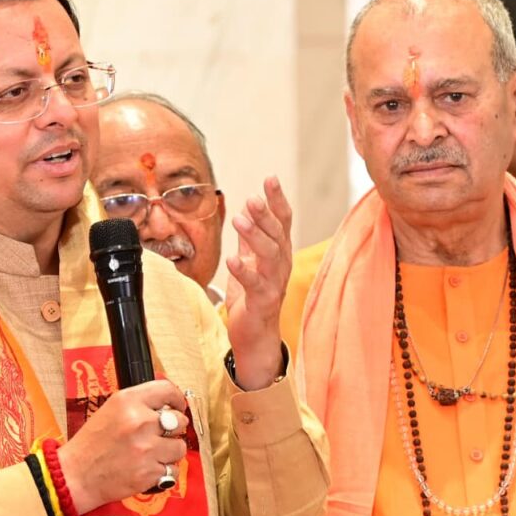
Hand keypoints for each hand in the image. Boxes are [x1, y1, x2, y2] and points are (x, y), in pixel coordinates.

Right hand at [57, 380, 188, 514]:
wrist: (75, 475)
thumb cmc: (91, 445)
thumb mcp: (110, 410)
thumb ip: (139, 405)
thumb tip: (168, 405)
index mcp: (127, 401)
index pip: (167, 390)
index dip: (177, 399)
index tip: (178, 406)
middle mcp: (140, 421)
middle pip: (180, 420)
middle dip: (173, 429)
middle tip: (157, 436)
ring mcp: (146, 448)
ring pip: (179, 447)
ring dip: (169, 452)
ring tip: (151, 454)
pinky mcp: (150, 472)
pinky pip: (173, 469)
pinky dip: (164, 471)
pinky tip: (147, 468)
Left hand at [224, 176, 291, 389]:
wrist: (255, 337)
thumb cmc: (252, 300)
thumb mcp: (249, 264)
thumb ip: (248, 242)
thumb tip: (245, 214)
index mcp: (279, 254)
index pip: (283, 222)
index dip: (277, 200)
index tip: (270, 178)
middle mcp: (281, 266)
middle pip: (278, 235)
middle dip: (267, 215)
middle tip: (253, 199)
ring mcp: (274, 284)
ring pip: (270, 256)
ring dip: (256, 237)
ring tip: (240, 220)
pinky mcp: (262, 302)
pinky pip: (255, 284)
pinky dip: (244, 271)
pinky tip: (232, 259)